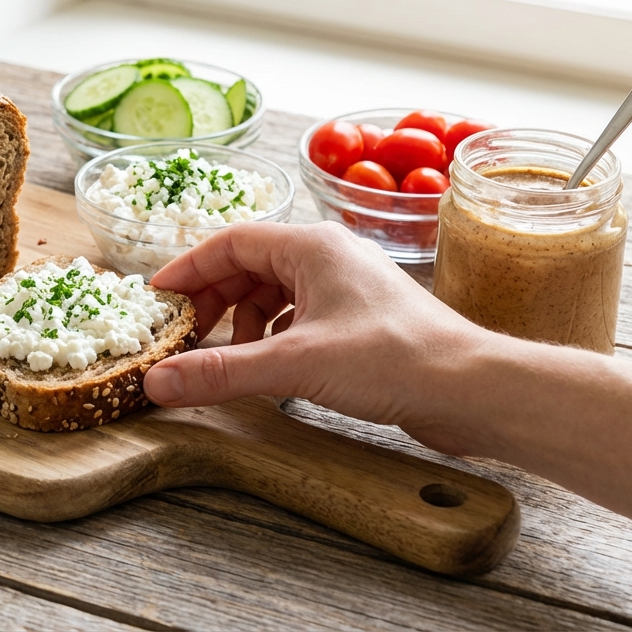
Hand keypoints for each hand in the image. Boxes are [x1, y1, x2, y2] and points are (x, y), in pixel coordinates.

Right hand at [143, 221, 493, 455]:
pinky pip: (299, 317)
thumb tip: (158, 381)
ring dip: (242, 323)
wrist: (473, 389)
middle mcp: (329, 257)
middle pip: (249, 267)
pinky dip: (273, 338)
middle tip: (184, 336)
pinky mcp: (361, 320)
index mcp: (312, 246)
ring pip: (274, 293)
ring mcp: (347, 288)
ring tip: (228, 358)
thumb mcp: (294, 365)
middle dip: (213, 302)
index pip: (230, 242)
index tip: (159, 299)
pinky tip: (269, 369)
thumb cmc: (397, 359)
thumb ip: (221, 371)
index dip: (188, 269)